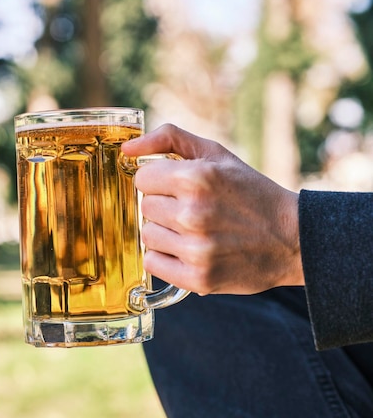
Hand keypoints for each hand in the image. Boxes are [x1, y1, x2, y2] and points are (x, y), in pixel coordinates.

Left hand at [121, 124, 303, 294]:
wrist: (292, 239)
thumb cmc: (250, 193)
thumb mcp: (216, 154)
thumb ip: (168, 139)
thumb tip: (126, 148)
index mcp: (196, 178)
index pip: (142, 178)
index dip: (160, 181)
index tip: (180, 187)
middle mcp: (194, 214)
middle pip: (145, 207)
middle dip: (165, 206)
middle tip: (194, 210)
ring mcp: (196, 249)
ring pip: (147, 235)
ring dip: (165, 232)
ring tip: (195, 231)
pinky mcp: (198, 278)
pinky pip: (152, 263)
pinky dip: (166, 258)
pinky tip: (190, 250)